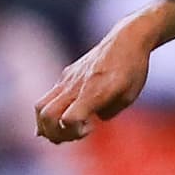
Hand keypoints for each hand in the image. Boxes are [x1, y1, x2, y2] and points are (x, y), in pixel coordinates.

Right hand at [34, 20, 153, 142]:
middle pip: (47, 115)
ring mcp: (68, 79)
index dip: (74, 131)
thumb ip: (108, 112)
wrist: (127, 38)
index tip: (89, 128)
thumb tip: (91, 120)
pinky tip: (57, 121)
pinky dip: (48, 113)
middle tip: (73, 135)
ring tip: (61, 131)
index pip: (69, 118)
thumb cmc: (133, 68)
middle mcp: (76, 86)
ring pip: (41, 106)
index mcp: (95, 92)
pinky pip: (48, 96)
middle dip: (56, 134)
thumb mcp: (129, 96)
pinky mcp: (66, 75)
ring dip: (46, 125)